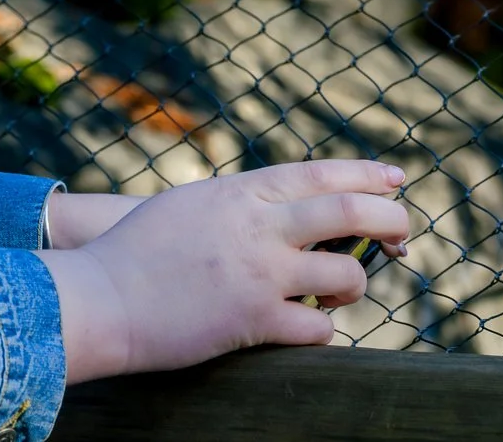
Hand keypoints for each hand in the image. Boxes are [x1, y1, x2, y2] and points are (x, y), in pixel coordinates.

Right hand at [37, 159, 411, 384]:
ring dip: (354, 285)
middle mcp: (257, 226)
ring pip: (346, 273)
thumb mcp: (190, 205)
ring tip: (337, 291)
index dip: (367, 175)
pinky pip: (319, 327)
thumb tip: (286, 209)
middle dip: (391, 220)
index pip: (320, 173)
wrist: (102, 297)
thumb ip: (240, 204)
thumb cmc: (136, 251)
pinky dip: (321, 328)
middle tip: (401, 235)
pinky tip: (304, 327)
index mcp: (240, 192)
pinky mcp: (255, 320)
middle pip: (351, 212)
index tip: (397, 179)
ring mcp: (259, 273)